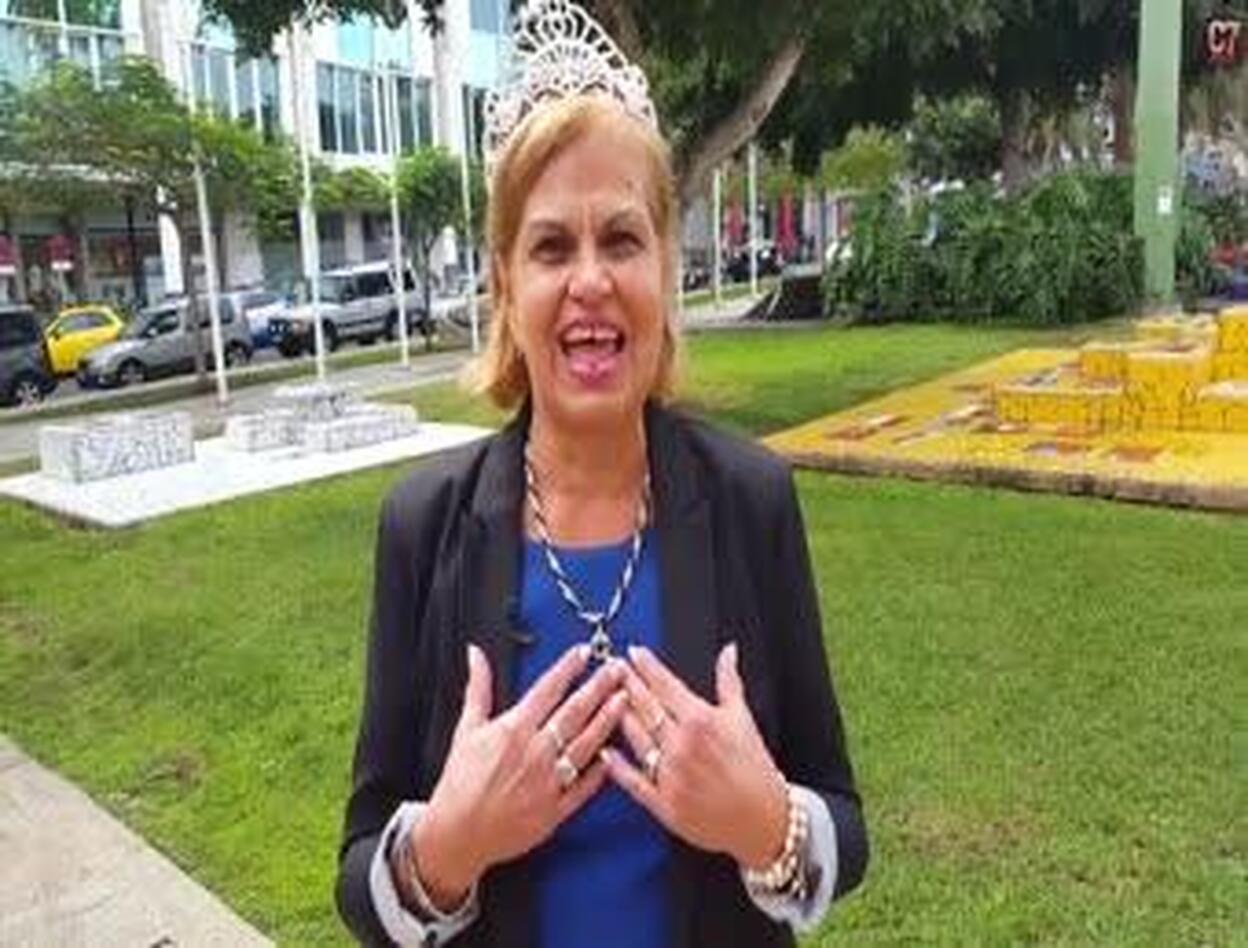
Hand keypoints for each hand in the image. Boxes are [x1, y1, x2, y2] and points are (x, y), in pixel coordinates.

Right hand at [412, 644, 627, 908]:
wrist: (456, 834)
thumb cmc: (459, 783)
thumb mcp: (465, 729)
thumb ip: (477, 688)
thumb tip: (476, 655)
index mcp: (513, 729)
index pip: (548, 689)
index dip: (569, 667)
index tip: (584, 652)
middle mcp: (535, 752)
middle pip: (574, 712)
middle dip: (599, 687)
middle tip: (618, 669)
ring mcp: (548, 781)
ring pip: (586, 744)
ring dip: (607, 720)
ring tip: (625, 700)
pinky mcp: (555, 809)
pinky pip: (585, 786)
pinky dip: (600, 770)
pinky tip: (614, 754)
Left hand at [601, 644, 788, 869]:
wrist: (764, 819)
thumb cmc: (755, 768)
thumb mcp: (743, 718)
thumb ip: (729, 681)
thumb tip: (728, 650)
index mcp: (702, 721)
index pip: (665, 685)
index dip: (646, 666)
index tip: (633, 652)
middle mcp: (683, 745)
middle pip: (645, 707)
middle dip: (626, 683)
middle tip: (610, 666)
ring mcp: (671, 775)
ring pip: (636, 738)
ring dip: (618, 716)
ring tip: (604, 698)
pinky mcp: (664, 804)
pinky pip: (634, 781)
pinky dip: (617, 767)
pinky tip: (605, 752)